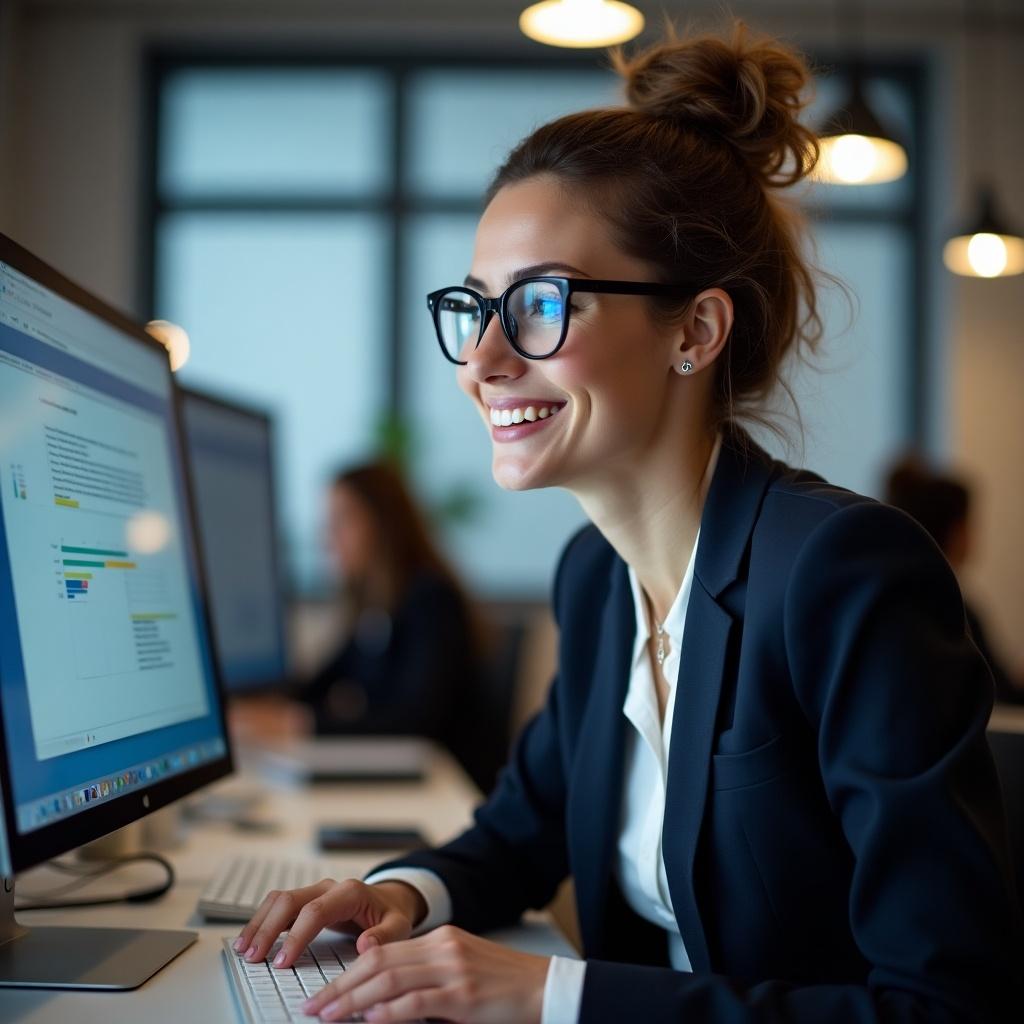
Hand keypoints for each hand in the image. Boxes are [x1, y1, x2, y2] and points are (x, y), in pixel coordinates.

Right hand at [233, 878, 425, 965]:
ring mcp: (314, 891)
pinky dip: (262, 921)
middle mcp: (328, 888)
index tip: (283, 962)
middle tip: (254, 957)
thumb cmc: (391, 915)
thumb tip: (364, 945)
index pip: (315, 910)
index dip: (296, 936)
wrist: (389, 901)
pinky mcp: (305, 900)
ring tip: (244, 950)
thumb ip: (384, 936)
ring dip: (259, 923)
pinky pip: (278, 906)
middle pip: (289, 900)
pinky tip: (251, 940)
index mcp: (349, 892)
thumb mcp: (399, 927)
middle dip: (268, 928)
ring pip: (279, 900)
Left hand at [302, 924, 548, 1022]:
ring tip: (328, 1016)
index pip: (381, 952)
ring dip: (353, 1001)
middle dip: (340, 987)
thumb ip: (425, 977)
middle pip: (378, 962)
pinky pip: (417, 1002)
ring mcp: (454, 969)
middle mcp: (443, 948)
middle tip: (314, 1006)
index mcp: (440, 939)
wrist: (547, 987)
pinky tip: (370, 1020)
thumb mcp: (461, 970)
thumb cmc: (505, 986)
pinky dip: (389, 1012)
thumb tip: (380, 1002)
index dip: (348, 973)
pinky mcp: (465, 995)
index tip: (324, 993)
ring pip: (389, 980)